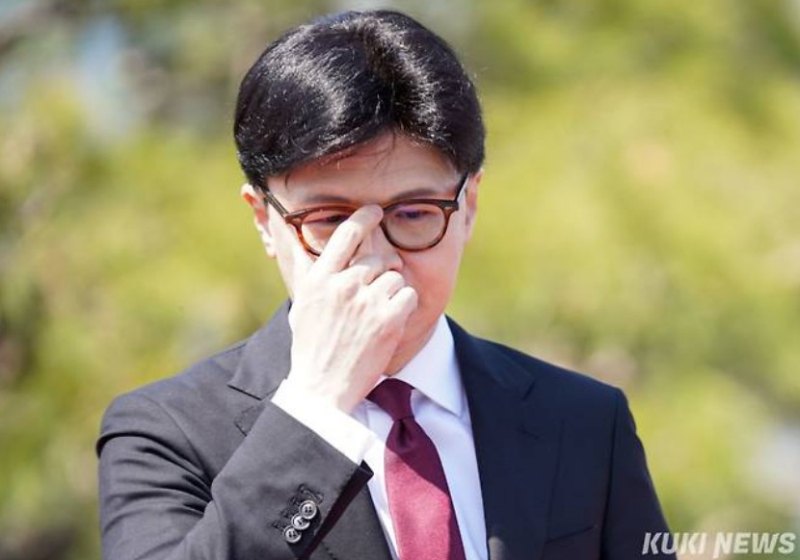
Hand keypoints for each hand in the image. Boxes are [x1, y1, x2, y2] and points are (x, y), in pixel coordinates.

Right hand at [285, 205, 418, 412]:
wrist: (323, 387)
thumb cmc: (312, 345)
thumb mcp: (302, 303)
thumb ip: (302, 268)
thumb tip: (289, 235)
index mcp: (320, 279)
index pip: (346, 234)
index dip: (364, 218)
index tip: (375, 211)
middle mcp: (343, 285)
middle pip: (378, 259)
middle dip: (380, 275)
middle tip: (371, 299)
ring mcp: (367, 302)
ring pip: (395, 277)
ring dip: (392, 294)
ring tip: (375, 317)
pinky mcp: (388, 319)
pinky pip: (409, 295)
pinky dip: (404, 307)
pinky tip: (390, 323)